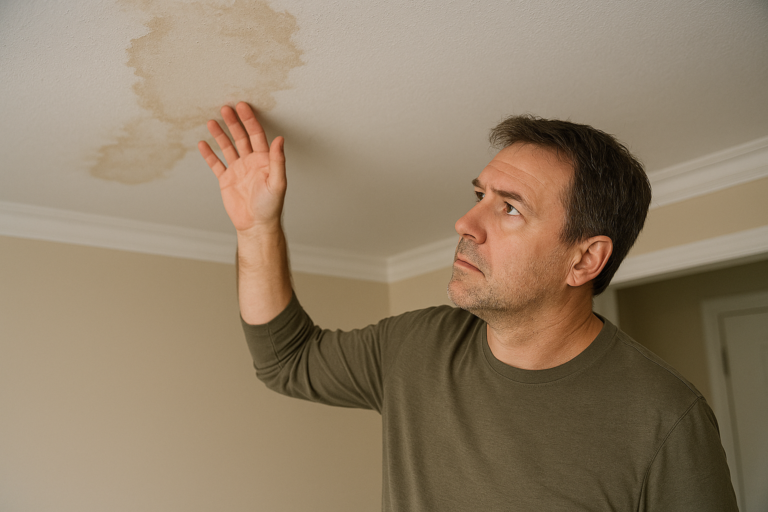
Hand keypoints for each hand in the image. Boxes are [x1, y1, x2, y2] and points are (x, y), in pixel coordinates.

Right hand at [198, 102, 286, 233]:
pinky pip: (216, 164)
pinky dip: (209, 154)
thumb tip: (280, 140)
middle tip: (225, 108)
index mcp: (264, 160)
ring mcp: (238, 170)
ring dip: (220, 134)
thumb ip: (277, 161)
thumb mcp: (277, 183)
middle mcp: (251, 162)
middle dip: (234, 122)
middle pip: (241, 137)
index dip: (250, 120)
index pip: (256, 135)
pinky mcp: (226, 180)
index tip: (242, 106)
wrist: (256, 225)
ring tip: (211, 121)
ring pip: (227, 147)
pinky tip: (203, 143)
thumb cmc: (271, 206)